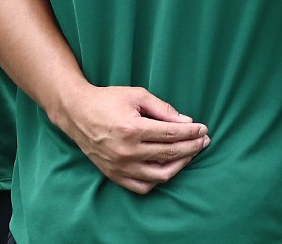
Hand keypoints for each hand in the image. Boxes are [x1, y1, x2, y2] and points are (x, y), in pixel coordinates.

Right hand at [52, 84, 211, 194]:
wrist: (77, 113)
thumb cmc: (108, 100)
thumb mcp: (137, 95)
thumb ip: (163, 109)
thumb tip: (187, 122)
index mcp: (132, 129)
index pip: (171, 135)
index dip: (191, 133)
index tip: (204, 129)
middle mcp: (126, 151)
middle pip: (169, 154)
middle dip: (191, 147)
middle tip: (203, 140)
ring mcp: (120, 166)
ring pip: (159, 175)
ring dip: (179, 165)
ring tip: (189, 154)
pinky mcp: (114, 175)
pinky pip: (142, 186)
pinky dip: (158, 179)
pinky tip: (168, 167)